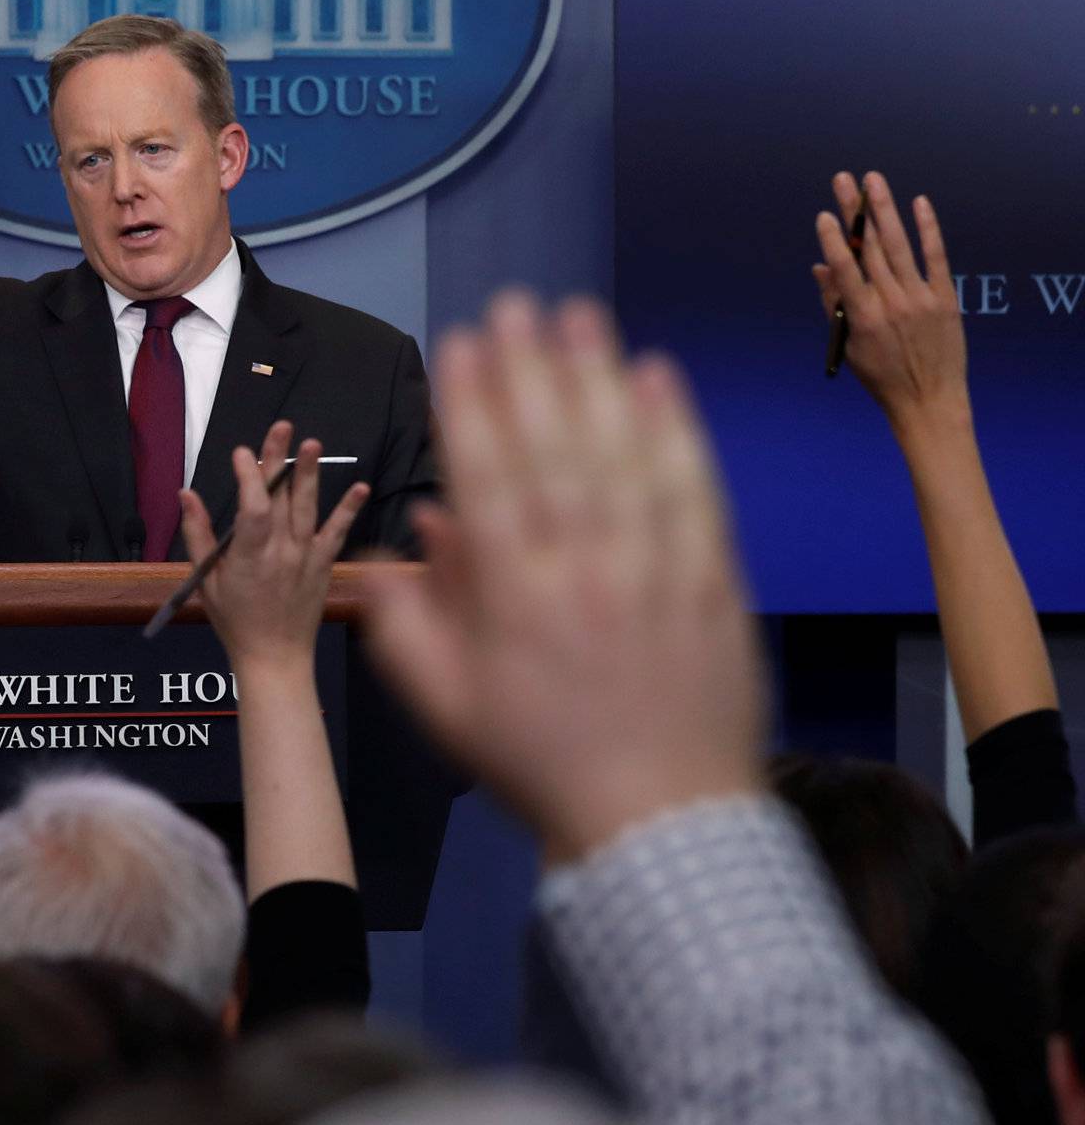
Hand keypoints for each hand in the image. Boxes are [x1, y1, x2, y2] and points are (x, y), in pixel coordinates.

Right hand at [178, 420, 368, 671]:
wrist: (275, 657)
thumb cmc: (236, 621)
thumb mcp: (206, 581)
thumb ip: (198, 534)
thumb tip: (186, 494)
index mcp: (248, 557)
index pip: (252, 507)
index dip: (249, 477)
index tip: (241, 453)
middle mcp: (280, 553)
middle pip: (280, 498)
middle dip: (279, 460)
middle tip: (281, 427)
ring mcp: (305, 558)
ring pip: (308, 508)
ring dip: (311, 474)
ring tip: (313, 443)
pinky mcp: (323, 565)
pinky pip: (337, 533)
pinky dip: (349, 509)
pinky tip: (360, 486)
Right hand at [364, 293, 764, 864]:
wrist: (659, 821)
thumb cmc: (544, 765)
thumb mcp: (450, 708)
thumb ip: (411, 623)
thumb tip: (410, 535)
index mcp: (514, 606)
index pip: (488, 482)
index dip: (473, 405)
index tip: (463, 344)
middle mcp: (585, 576)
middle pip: (556, 451)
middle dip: (532, 369)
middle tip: (517, 303)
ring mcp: (657, 575)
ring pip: (625, 457)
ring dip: (600, 378)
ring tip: (580, 316)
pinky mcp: (714, 582)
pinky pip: (694, 490)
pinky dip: (676, 430)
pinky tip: (658, 378)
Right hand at [813, 172, 967, 440]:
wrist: (928, 400)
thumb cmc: (883, 377)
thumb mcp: (850, 346)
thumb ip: (836, 304)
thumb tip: (821, 267)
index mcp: (863, 317)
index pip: (845, 269)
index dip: (833, 240)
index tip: (824, 214)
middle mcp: (891, 303)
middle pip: (868, 248)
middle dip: (855, 211)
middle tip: (845, 179)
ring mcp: (920, 298)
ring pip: (898, 245)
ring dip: (885, 210)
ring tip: (873, 181)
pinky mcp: (945, 298)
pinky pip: (936, 256)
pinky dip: (928, 229)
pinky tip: (918, 203)